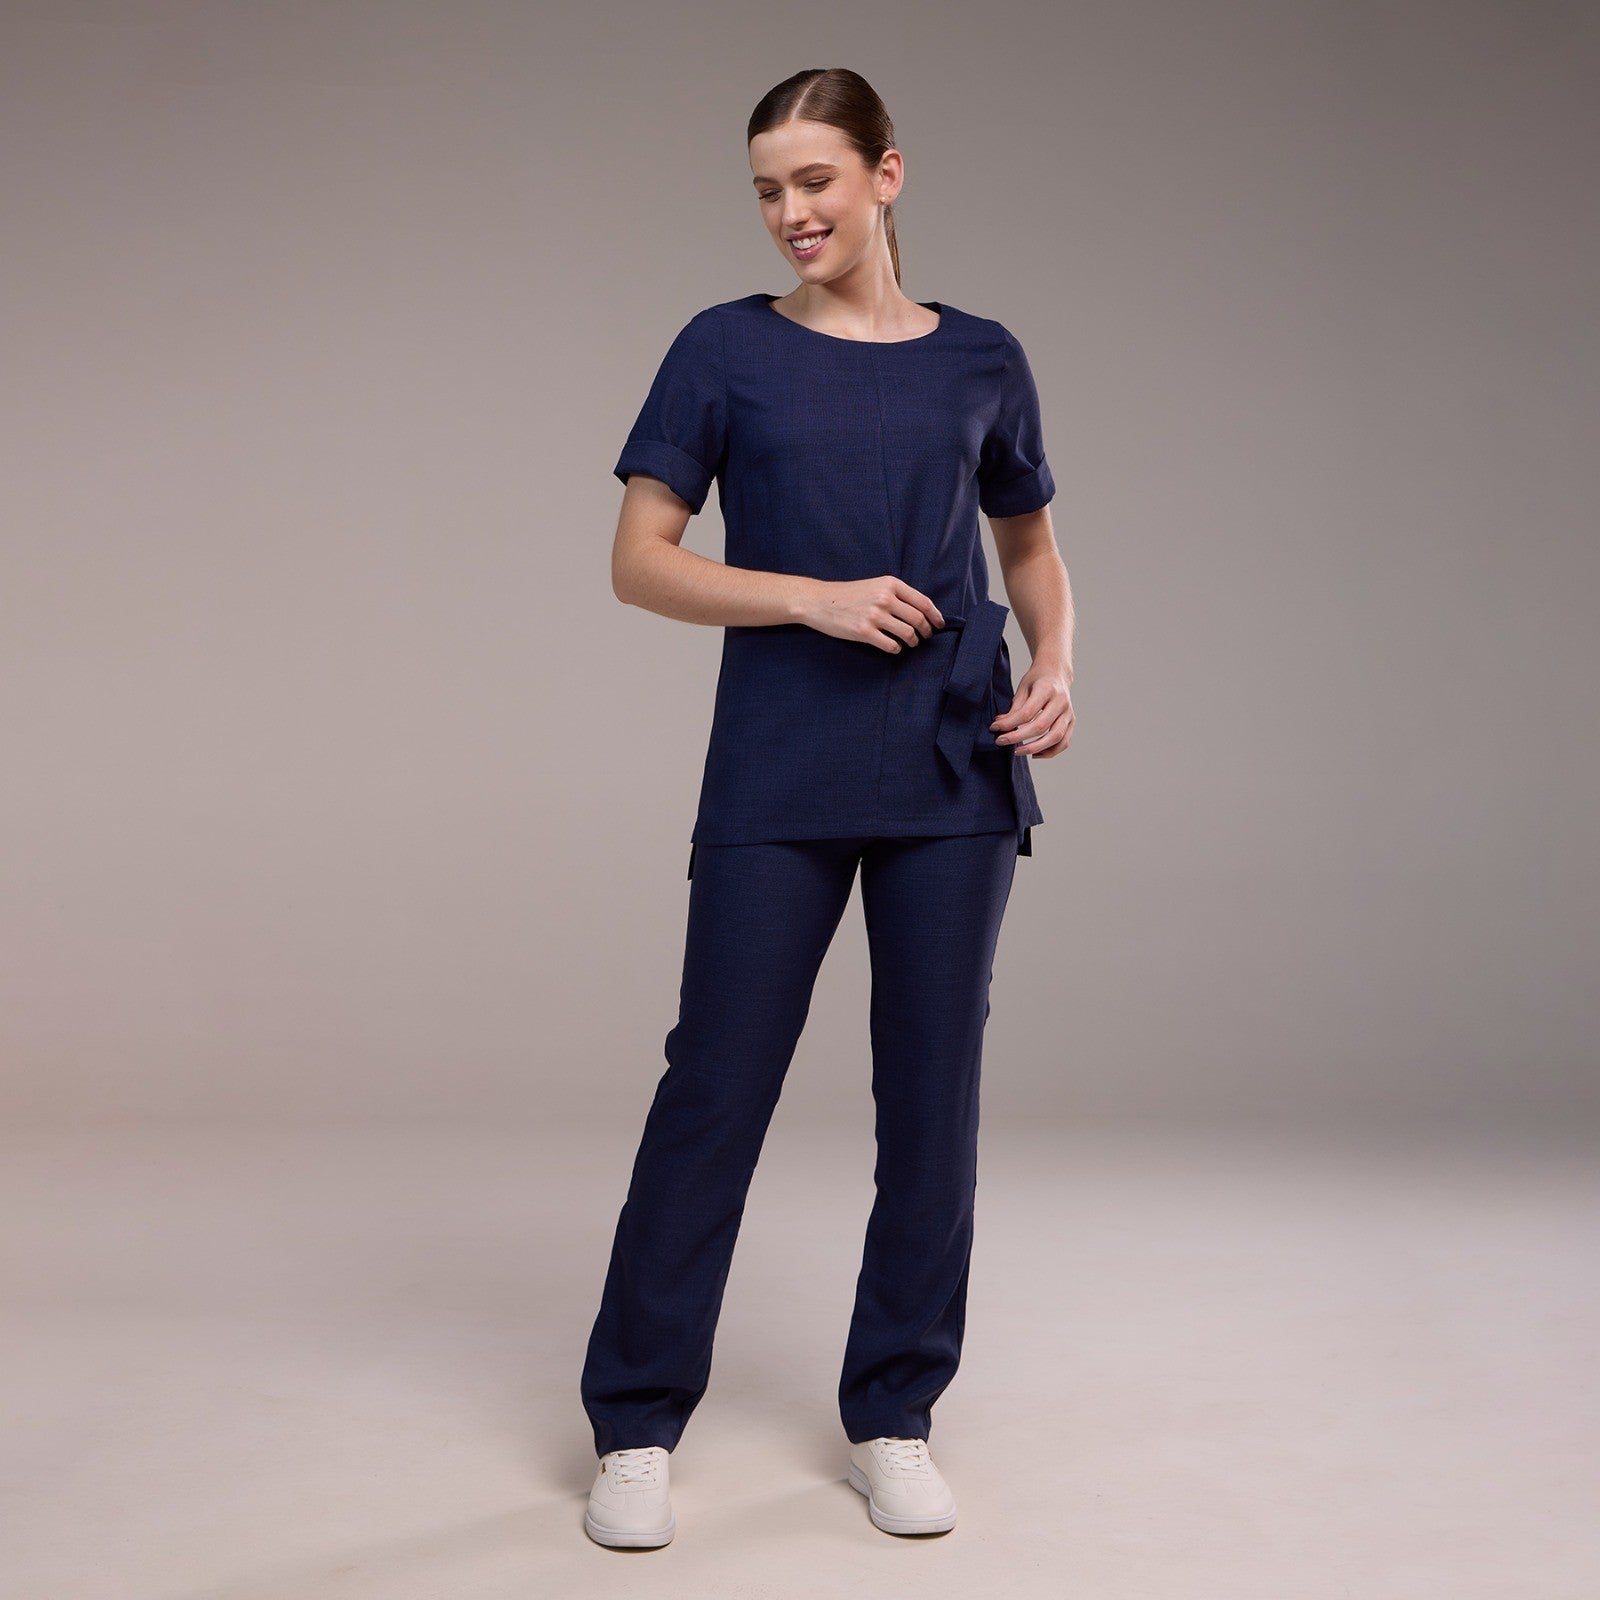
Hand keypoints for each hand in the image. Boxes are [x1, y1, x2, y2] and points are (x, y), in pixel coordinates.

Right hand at [796, 576, 944, 652]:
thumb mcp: (874, 585)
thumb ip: (895, 595)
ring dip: (913, 642)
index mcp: (890, 584)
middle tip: (926, 636)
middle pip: (918, 619)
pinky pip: (891, 645)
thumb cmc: (848, 594)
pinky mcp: (864, 632)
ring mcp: (874, 616)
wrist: (819, 601)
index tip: (940, 624)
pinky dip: (897, 649)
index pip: (923, 602)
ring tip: (911, 643)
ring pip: (908, 634)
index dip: (936, 616)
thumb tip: (920, 612)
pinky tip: (894, 647)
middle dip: (926, 631)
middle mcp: (885, 598)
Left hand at [992, 665, 1073, 756]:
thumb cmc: (1037, 680)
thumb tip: (999, 726)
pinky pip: (1063, 742)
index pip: (1027, 712)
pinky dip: (1050, 751)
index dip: (1009, 723)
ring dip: (1035, 748)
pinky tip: (1035, 754)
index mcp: (1047, 689)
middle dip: (1018, 737)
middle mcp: (1061, 701)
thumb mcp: (1022, 688)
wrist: (1056, 672)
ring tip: (1017, 751)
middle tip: (1001, 742)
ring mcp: (1069, 712)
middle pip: (1040, 726)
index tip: (994, 728)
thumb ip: (1014, 708)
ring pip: (1055, 737)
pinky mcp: (1071, 721)